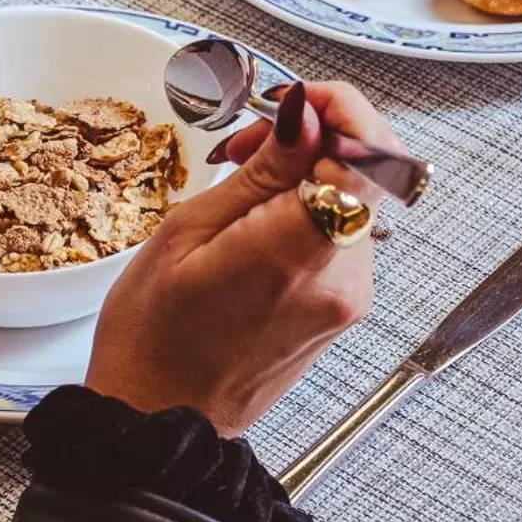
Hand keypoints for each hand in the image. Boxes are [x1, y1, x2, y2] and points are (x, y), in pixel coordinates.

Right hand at [84, 82, 400, 437]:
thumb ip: (263, 170)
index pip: (367, 155)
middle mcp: (340, 278)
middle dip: (318, 134)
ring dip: (309, 169)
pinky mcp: (345, 305)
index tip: (296, 102)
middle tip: (253, 141)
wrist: (162, 419)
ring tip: (242, 182)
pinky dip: (309, 205)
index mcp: (296, 255)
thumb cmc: (154, 338)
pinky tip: (258, 217)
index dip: (340, 110)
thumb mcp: (188, 232)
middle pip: (367, 169)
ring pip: (355, 195)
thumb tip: (306, 114)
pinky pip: (343, 230)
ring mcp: (349, 296)